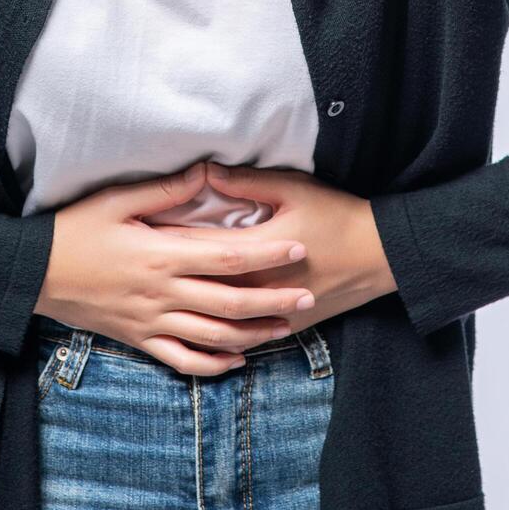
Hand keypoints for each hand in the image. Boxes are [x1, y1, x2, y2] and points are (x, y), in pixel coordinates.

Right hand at [35, 161, 317, 375]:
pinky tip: (236, 361)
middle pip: (230, 302)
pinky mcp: (138, 340)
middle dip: (274, 301)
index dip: (267, 255)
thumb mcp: (115, 201)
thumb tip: (206, 172)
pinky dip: (212, 365)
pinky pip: (181, 360)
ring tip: (284, 329)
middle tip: (308, 297)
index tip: (298, 250)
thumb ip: (165, 190)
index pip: (228, 257)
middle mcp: (161, 293)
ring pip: (213, 336)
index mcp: (161, 256)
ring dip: (253, 334)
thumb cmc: (73, 230)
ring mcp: (150, 322)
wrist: (31, 274)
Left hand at [148, 162, 397, 332]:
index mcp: (254, 252)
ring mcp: (270, 312)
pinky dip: (215, 337)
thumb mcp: (292, 189)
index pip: (197, 248)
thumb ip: (246, 181)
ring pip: (217, 321)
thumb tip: (205, 171)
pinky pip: (242, 339)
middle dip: (164, 280)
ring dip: (184, 312)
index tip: (134, 235)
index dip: (164, 242)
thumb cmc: (335, 215)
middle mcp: (257, 288)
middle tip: (128, 273)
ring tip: (151, 304)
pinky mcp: (285, 325)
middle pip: (198, 288)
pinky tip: (193, 334)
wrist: (381, 256)